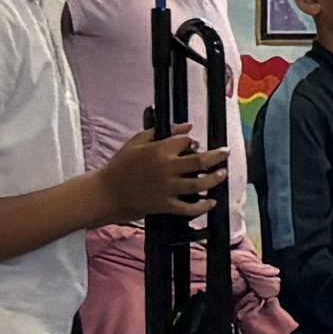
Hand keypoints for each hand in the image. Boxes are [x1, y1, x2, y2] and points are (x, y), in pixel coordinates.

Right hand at [102, 127, 221, 220]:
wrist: (106, 192)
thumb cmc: (120, 165)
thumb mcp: (138, 141)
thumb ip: (163, 131)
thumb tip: (188, 126)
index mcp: (159, 150)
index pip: (186, 141)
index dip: (194, 142)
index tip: (196, 145)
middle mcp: (167, 168)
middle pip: (200, 161)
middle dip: (217, 156)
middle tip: (225, 154)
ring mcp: (167, 188)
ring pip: (199, 183)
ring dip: (215, 179)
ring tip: (223, 174)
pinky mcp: (165, 205)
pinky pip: (189, 208)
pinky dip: (203, 206)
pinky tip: (211, 202)